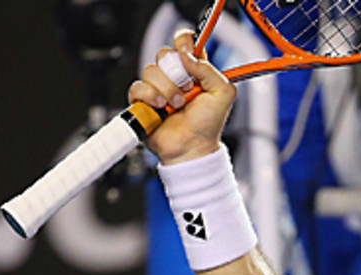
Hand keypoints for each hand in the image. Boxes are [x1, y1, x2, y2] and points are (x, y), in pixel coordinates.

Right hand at [127, 30, 236, 164]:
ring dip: (167, 89)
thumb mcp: (223, 94)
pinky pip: (137, 86)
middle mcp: (175, 76)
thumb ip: (210, 70)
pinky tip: (161, 108)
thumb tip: (188, 54)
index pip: (184, 42)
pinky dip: (150, 97)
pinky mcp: (143, 99)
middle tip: (188, 89)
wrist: (191, 148)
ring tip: (177, 105)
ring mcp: (158, 87)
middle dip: (176, 73)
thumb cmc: (208, 125)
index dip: (183, 41)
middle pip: (164, 54)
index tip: (186, 51)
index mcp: (194, 70)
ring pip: (150, 70)